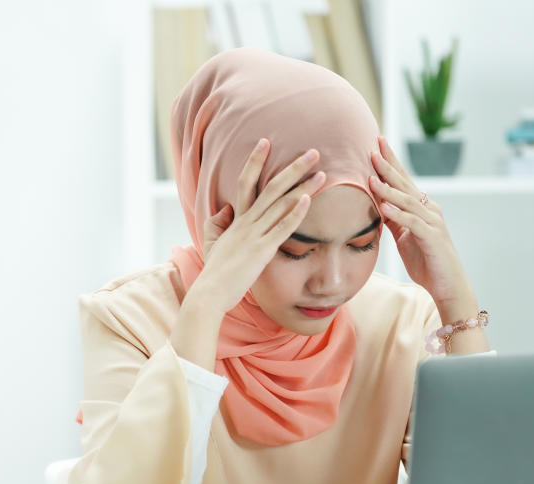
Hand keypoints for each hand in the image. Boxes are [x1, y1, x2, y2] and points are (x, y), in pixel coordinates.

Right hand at [194, 140, 326, 313]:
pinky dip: (295, 213)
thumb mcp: (211, 242)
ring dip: (303, 186)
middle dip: (293, 168)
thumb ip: (217, 222)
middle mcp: (246, 222)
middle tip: (313, 152)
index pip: (246, 182)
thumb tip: (227, 208)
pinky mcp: (263, 251)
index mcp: (236, 220)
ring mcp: (255, 235)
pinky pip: (282, 228)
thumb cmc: (214, 271)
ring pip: (280, 204)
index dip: (255, 161)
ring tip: (322, 173)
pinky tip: (307, 200)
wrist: (210, 293)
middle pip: (271, 187)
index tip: (265, 141)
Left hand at [368, 136, 475, 315]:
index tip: (377, 145)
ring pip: (408, 201)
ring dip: (389, 189)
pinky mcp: (432, 238)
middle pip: (406, 184)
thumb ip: (394, 220)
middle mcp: (429, 210)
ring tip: (373, 176)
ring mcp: (432, 223)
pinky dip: (398, 214)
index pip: (403, 181)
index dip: (391, 162)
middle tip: (374, 148)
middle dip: (389, 166)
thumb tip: (378, 205)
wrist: (447, 285)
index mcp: (421, 208)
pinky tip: (384, 206)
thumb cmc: (426, 261)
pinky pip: (412, 223)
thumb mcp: (404, 237)